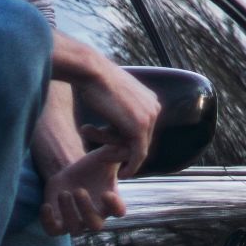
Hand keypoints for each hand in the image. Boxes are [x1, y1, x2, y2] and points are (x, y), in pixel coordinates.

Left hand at [40, 145, 128, 235]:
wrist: (70, 173)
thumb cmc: (92, 166)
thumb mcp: (106, 155)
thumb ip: (118, 151)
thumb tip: (129, 146)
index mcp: (110, 203)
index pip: (118, 211)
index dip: (114, 206)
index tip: (106, 193)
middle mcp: (95, 216)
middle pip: (95, 225)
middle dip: (86, 210)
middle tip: (78, 190)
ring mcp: (76, 221)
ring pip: (75, 229)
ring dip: (68, 212)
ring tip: (63, 192)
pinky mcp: (57, 221)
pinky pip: (53, 231)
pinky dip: (48, 222)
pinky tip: (46, 206)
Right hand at [71, 61, 161, 176]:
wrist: (90, 71)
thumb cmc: (94, 79)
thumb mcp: (113, 91)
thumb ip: (120, 106)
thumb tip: (115, 117)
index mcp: (150, 100)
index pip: (142, 128)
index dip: (127, 140)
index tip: (114, 150)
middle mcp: (154, 108)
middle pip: (142, 139)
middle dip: (121, 147)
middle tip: (104, 154)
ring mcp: (148, 118)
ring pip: (136, 146)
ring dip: (115, 150)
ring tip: (96, 146)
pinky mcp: (138, 128)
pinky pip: (138, 153)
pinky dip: (132, 166)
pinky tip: (124, 174)